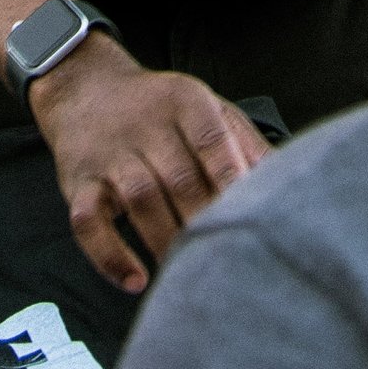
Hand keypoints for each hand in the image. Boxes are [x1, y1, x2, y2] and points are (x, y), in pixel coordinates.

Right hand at [28, 34, 267, 292]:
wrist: (87, 88)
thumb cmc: (162, 109)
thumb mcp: (207, 107)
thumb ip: (245, 143)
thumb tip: (289, 183)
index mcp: (185, 101)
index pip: (212, 141)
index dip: (233, 180)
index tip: (253, 217)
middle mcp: (145, 123)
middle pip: (179, 178)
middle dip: (205, 221)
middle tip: (228, 259)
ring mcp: (109, 153)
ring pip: (140, 199)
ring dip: (166, 241)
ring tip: (188, 271)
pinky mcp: (78, 182)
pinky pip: (87, 222)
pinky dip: (109, 254)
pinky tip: (136, 280)